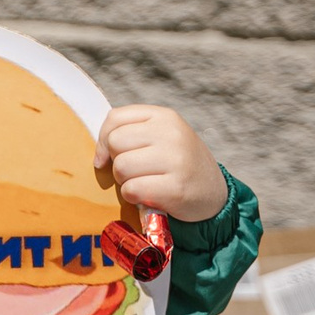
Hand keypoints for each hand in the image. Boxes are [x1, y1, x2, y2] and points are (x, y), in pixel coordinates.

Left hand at [95, 105, 226, 223]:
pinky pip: (131, 190)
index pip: (115, 118)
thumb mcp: (160, 137)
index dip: (104, 140)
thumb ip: (130, 133)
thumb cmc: (177, 164)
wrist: (214, 194)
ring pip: (121, 167)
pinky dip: (134, 197)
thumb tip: (99, 157)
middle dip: (118, 161)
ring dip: (125, 181)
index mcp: (165, 116)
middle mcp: (172, 134)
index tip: (109, 156)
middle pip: (115, 142)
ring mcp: (176, 160)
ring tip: (146, 183)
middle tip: (138, 171)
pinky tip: (150, 196)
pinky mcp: (176, 188)